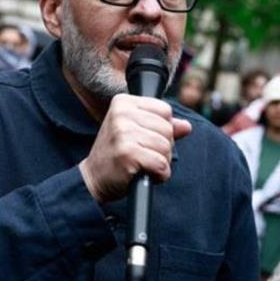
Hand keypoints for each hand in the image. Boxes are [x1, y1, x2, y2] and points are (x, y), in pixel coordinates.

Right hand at [78, 94, 192, 202]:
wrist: (93, 178)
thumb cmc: (116, 154)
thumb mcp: (135, 132)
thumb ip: (161, 125)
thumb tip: (186, 126)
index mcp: (123, 102)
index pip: (165, 110)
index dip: (163, 129)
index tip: (145, 138)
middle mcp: (121, 113)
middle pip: (167, 128)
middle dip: (163, 147)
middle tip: (143, 155)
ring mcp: (122, 133)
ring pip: (166, 146)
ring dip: (161, 162)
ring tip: (143, 164)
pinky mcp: (126, 153)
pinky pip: (160, 164)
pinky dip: (159, 175)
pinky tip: (144, 173)